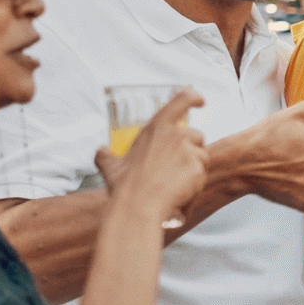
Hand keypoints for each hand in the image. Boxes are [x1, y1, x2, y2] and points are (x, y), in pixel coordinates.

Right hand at [92, 91, 206, 226]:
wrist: (139, 206)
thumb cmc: (125, 187)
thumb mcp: (110, 166)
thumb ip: (105, 155)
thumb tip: (100, 150)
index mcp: (156, 127)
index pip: (181, 100)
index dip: (193, 98)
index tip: (200, 100)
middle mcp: (175, 134)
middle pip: (196, 135)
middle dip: (191, 149)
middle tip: (174, 167)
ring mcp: (189, 150)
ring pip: (202, 155)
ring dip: (194, 166)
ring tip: (175, 181)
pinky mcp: (198, 168)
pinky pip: (203, 173)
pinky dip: (196, 182)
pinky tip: (181, 191)